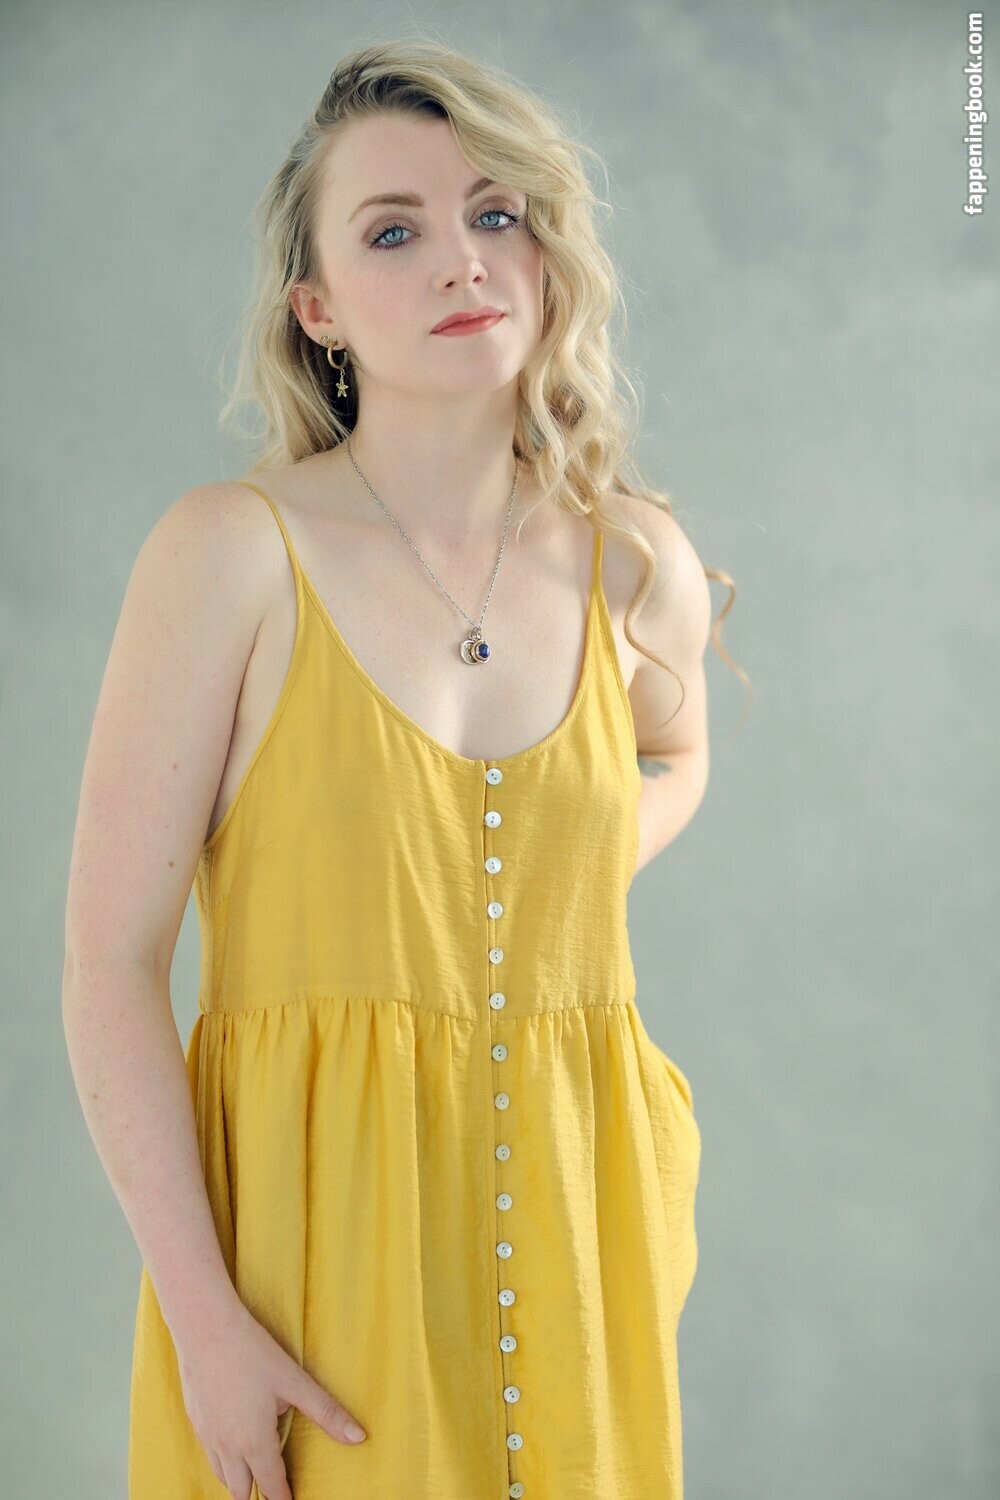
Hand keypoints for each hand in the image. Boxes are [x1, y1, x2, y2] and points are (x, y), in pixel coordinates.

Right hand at [174, 1294, 365, 1499]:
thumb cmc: (252, 1353)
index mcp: (254, 1441)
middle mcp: (227, 1446)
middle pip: (240, 1490)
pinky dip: (222, 1461)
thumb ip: (326, 1413)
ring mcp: (207, 1434)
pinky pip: (208, 1454)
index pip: (271, 1484)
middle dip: (257, 1495)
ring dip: (238, 1481)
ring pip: (221, 1475)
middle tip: (273, 1492)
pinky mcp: (195, 1419)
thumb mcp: (294, 1382)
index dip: (283, 1497)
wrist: (205, 1328)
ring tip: (253, 1477)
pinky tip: (230, 1447)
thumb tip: (359, 1437)